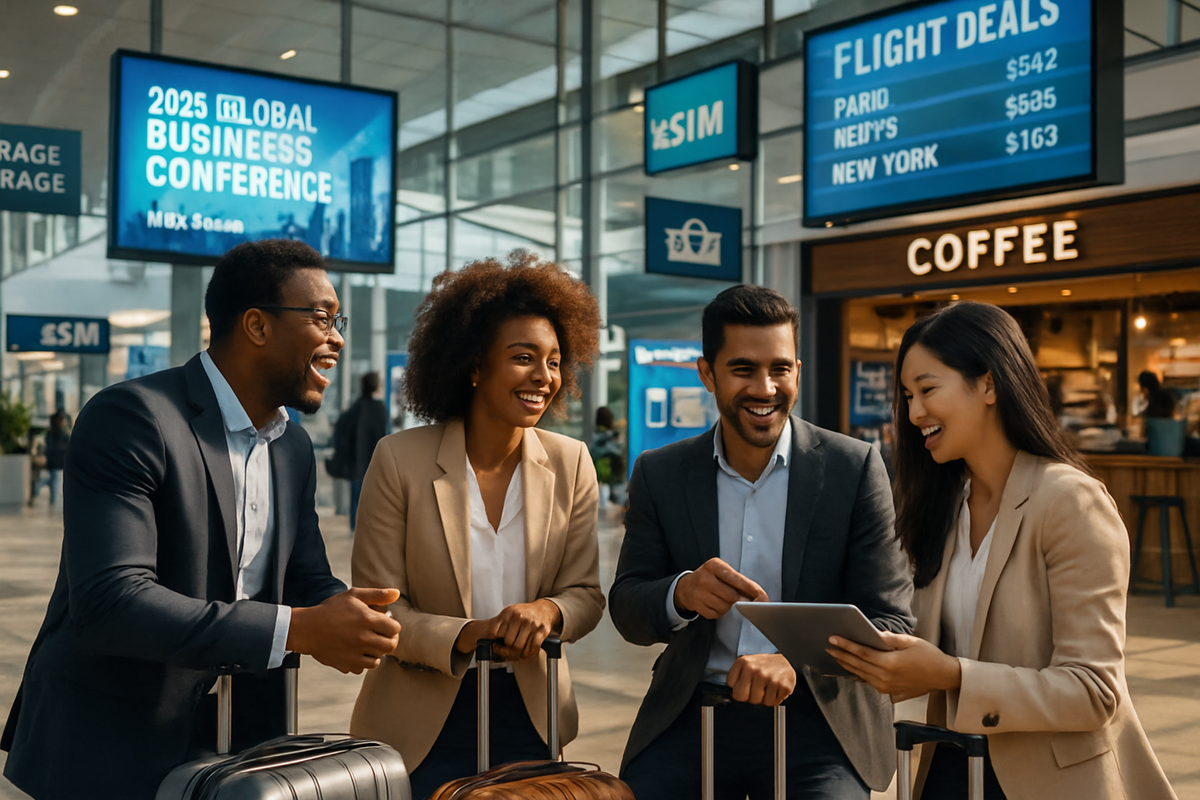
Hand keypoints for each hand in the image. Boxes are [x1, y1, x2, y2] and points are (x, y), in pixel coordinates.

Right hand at [287, 588, 401, 674]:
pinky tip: (356, 652)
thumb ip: (377, 595)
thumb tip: (397, 593)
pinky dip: (362, 662)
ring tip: (367, 643)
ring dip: (376, 652)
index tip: (384, 624)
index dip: (392, 626)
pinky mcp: (347, 664)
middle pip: (390, 646)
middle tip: (380, 635)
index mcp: (367, 619)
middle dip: (388, 640)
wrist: (307, 629)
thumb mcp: (353, 596)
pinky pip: (363, 668)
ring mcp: (355, 654)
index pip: (395, 629)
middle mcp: (364, 638)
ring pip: (378, 659)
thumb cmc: (331, 610)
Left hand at [453, 600, 561, 660]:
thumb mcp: (509, 613)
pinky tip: (528, 651)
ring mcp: (531, 623)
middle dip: (509, 647)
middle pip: (508, 642)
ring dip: (520, 652)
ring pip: (520, 646)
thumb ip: (498, 624)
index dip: (497, 641)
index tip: (499, 644)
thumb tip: (485, 640)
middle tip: (512, 648)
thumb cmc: (524, 613)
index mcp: (508, 613)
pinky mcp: (542, 630)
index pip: (496, 633)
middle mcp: (519, 617)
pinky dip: (530, 652)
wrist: (544, 609)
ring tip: (520, 650)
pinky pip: (533, 647)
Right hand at [674, 558, 767, 618]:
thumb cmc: (711, 578)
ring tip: (723, 598)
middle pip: (732, 596)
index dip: (751, 589)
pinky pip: (716, 614)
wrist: (686, 586)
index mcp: (714, 565)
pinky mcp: (697, 605)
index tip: (762, 597)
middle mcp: (705, 578)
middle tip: (741, 599)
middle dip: (739, 600)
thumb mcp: (723, 572)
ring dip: (729, 606)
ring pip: (725, 607)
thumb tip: (758, 595)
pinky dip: (719, 611)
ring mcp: (699, 592)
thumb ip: (740, 582)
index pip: (737, 579)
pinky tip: (715, 603)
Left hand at [726, 653, 794, 705]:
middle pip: (744, 698)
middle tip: (756, 690)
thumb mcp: (747, 664)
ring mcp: (770, 678)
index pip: (733, 689)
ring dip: (764, 698)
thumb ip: (737, 677)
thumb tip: (731, 696)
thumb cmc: (764, 665)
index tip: (745, 687)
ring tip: (767, 687)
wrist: (787, 659)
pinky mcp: (783, 686)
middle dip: (749, 698)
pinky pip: (773, 703)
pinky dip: (775, 698)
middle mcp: (756, 669)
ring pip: (760, 702)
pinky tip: (775, 688)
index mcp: (743, 662)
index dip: (739, 691)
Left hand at [826, 631, 961, 701]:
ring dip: (846, 664)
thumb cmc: (928, 656)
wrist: (942, 676)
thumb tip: (872, 633)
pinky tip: (850, 666)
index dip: (846, 645)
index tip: (833, 638)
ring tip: (835, 654)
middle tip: (828, 645)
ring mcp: (886, 686)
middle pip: (857, 664)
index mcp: (891, 664)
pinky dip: (857, 672)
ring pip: (860, 674)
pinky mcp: (888, 691)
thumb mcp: (910, 642)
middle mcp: (886, 677)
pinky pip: (867, 680)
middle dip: (841, 654)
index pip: (862, 653)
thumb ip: (889, 638)